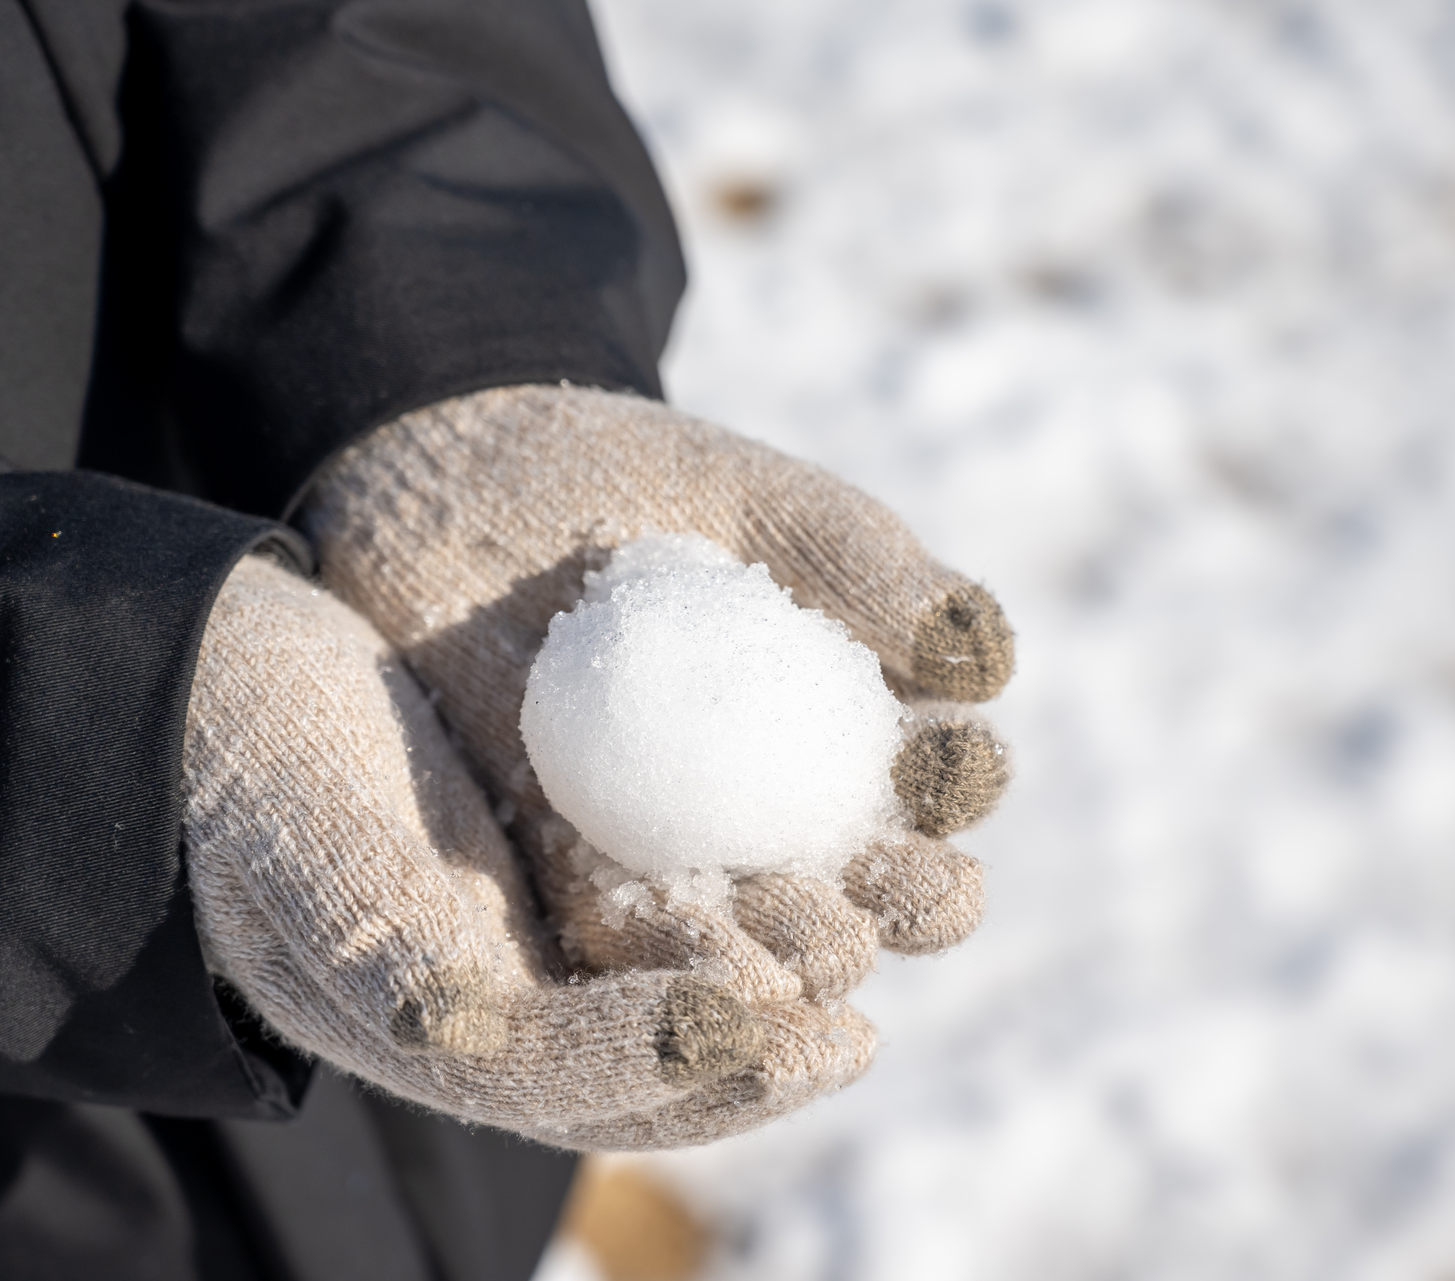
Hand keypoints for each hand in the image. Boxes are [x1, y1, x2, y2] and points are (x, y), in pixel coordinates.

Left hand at [295, 385, 1013, 1146]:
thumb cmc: (644, 483)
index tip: (952, 769)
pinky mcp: (588, 885)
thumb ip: (872, 569)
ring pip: (768, 932)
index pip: (943, 778)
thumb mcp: (769, 506)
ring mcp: (694, 857)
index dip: (965, 784)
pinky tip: (692, 971)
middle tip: (893, 887)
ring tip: (806, 954)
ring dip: (798, 954)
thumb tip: (983, 666)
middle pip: (879, 880)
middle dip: (905, 900)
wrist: (471, 493)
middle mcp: (796, 812)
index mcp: (865, 731)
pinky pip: (637, 935)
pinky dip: (669, 960)